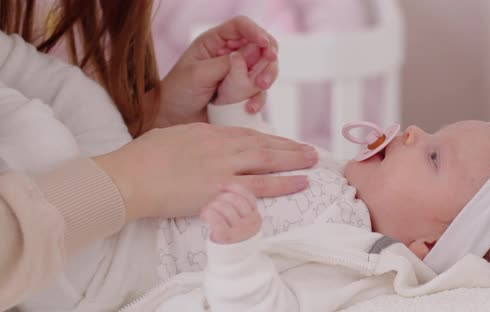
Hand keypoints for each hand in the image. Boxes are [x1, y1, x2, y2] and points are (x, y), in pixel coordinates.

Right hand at [93, 123, 317, 219]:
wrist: (130, 177)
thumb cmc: (143, 159)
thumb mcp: (173, 137)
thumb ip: (195, 141)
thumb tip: (204, 147)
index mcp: (208, 134)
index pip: (247, 134)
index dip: (270, 139)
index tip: (283, 142)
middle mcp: (221, 147)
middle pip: (264, 144)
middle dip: (290, 147)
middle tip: (310, 150)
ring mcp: (224, 167)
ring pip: (268, 160)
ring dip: (294, 160)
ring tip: (313, 161)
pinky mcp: (222, 190)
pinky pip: (261, 186)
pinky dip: (283, 183)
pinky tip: (300, 182)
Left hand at [150, 16, 278, 129]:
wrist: (171, 119)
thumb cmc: (178, 93)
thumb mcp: (199, 74)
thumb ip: (227, 64)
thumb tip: (253, 52)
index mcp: (215, 42)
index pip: (241, 27)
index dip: (256, 32)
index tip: (265, 44)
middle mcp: (230, 55)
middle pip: (261, 47)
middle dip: (268, 59)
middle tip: (264, 74)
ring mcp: (239, 75)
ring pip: (265, 69)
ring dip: (267, 78)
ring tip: (259, 88)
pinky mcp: (243, 94)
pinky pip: (260, 93)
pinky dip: (259, 100)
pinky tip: (249, 108)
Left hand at [200, 184, 261, 243]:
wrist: (232, 264)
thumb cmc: (234, 239)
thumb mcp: (244, 223)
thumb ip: (241, 208)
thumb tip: (226, 186)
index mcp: (256, 218)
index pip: (248, 196)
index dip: (234, 188)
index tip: (222, 186)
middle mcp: (250, 223)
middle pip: (235, 200)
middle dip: (221, 198)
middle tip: (214, 204)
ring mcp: (239, 230)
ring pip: (224, 207)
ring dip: (212, 206)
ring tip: (208, 211)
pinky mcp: (226, 237)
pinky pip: (215, 217)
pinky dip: (207, 213)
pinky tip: (204, 216)